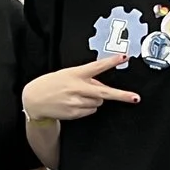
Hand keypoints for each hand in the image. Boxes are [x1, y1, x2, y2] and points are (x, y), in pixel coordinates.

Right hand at [23, 54, 137, 121]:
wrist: (35, 99)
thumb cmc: (52, 84)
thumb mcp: (68, 74)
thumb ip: (86, 79)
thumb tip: (101, 87)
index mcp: (76, 74)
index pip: (97, 66)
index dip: (111, 62)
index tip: (124, 57)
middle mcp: (78, 88)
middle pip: (105, 92)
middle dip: (122, 96)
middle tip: (135, 98)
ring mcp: (77, 102)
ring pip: (98, 101)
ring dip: (94, 99)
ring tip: (77, 96)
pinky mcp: (75, 113)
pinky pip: (91, 110)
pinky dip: (87, 107)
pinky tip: (74, 103)